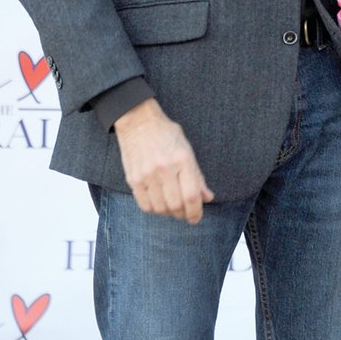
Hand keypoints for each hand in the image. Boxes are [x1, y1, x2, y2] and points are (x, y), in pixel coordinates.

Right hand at [114, 98, 213, 223]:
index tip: (196, 218)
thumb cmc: (166, 134)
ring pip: (160, 208)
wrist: (137, 121)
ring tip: (172, 209)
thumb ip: (197, 175)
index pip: (191, 195)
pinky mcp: (133, 178)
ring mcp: (147, 174)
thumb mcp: (187, 149)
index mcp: (182, 159)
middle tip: (185, 214)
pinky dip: (154, 210)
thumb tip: (207, 197)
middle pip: (176, 205)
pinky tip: (158, 204)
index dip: (196, 212)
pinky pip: (144, 204)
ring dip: (168, 213)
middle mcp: (164, 168)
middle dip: (183, 214)